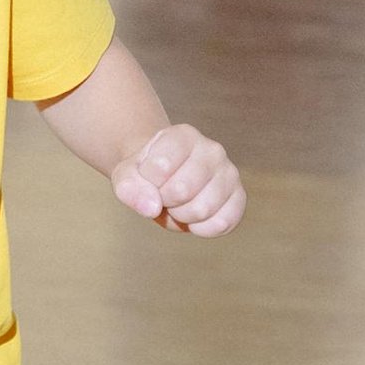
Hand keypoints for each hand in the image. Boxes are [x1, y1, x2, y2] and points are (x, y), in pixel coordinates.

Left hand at [111, 123, 244, 238]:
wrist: (165, 180)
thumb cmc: (146, 175)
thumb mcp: (126, 176)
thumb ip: (129, 187)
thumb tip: (151, 207)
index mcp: (183, 135)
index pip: (160, 168)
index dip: (148, 184)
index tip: (149, 179)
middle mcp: (212, 149)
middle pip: (181, 191)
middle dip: (164, 202)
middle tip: (164, 194)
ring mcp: (229, 172)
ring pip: (201, 210)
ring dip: (181, 216)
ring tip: (179, 203)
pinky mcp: (239, 196)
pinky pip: (222, 223)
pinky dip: (201, 229)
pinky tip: (194, 217)